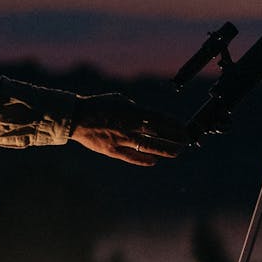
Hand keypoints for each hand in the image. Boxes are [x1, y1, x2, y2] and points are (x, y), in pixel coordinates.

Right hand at [69, 93, 188, 164]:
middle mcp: (129, 126)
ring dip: (164, 150)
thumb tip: (148, 117)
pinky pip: (132, 157)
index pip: (159, 119)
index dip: (174, 124)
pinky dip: (144, 159)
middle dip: (174, 138)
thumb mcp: (120, 100)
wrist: (76, 117)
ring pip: (148, 147)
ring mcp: (121, 140)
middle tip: (186, 141)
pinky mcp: (112, 150)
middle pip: (158, 134)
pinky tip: (154, 161)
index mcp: (131, 111)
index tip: (184, 127)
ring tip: (176, 152)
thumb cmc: (99, 105)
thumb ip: (135, 109)